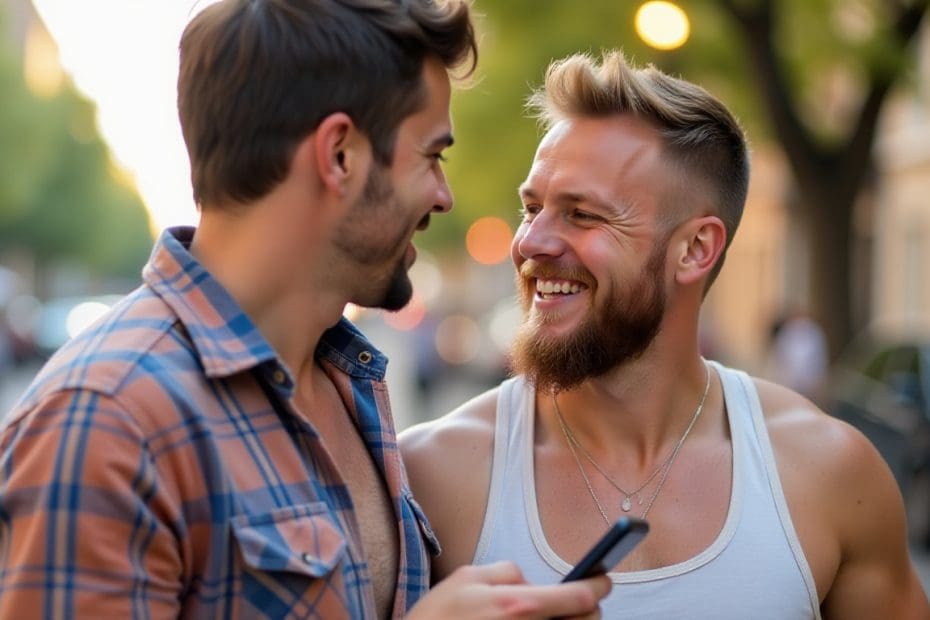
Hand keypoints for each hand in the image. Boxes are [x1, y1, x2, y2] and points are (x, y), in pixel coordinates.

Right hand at [407, 561, 609, 618]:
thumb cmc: (437, 619)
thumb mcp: (466, 578)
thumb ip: (506, 572)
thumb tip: (531, 583)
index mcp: (518, 606)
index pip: (578, 597)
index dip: (598, 586)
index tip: (604, 579)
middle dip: (587, 609)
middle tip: (577, 601)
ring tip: (550, 613)